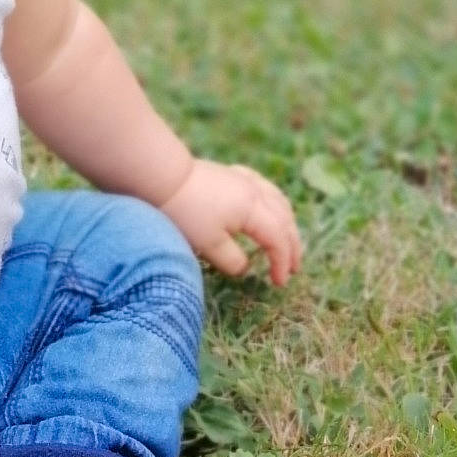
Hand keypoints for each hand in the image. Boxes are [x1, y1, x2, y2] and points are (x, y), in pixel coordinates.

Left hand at [160, 158, 301, 285]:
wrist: (163, 178)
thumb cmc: (185, 212)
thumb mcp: (208, 244)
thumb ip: (232, 260)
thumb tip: (246, 267)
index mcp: (253, 210)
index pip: (277, 240)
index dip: (282, 263)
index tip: (278, 283)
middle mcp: (255, 191)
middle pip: (284, 220)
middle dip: (292, 246)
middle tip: (294, 269)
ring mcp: (245, 179)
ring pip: (278, 201)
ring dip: (287, 224)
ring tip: (288, 241)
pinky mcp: (232, 173)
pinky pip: (265, 187)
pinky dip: (275, 203)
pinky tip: (270, 206)